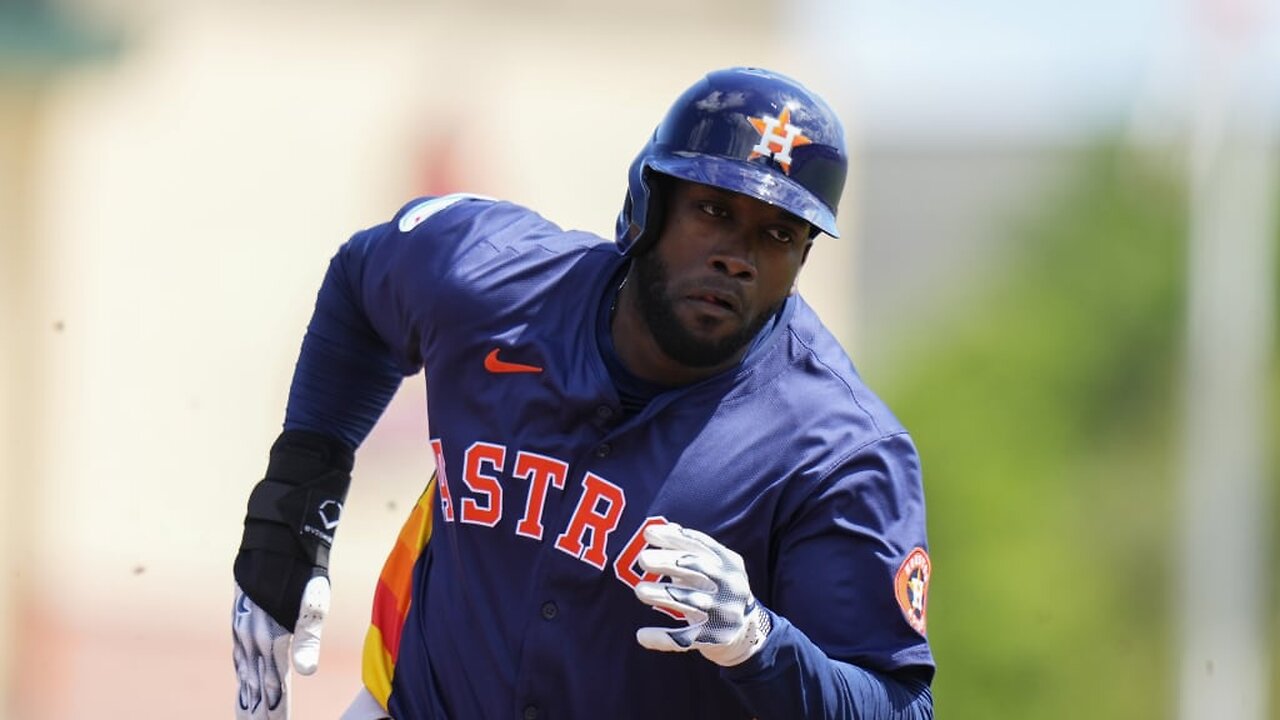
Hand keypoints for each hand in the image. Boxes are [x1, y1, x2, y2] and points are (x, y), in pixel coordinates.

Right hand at [232, 577, 329, 718]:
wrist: (277, 543)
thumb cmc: (303, 575)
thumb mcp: (312, 607)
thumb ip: (308, 642)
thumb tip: (305, 674)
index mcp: (273, 641)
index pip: (273, 687)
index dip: (274, 710)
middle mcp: (254, 640)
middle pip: (254, 686)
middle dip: (256, 710)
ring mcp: (244, 630)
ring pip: (244, 672)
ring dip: (246, 695)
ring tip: (248, 714)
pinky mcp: (241, 619)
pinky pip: (239, 654)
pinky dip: (241, 672)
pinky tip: (243, 679)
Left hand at [633, 523, 771, 666]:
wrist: (748, 631)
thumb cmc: (720, 589)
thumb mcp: (716, 567)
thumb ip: (692, 550)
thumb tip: (667, 528)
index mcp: (728, 563)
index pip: (699, 545)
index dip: (673, 538)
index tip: (648, 533)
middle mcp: (728, 585)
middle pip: (696, 569)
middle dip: (668, 561)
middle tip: (642, 559)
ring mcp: (722, 612)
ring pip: (688, 601)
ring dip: (662, 595)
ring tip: (639, 590)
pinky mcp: (713, 638)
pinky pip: (684, 638)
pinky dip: (662, 638)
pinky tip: (642, 636)